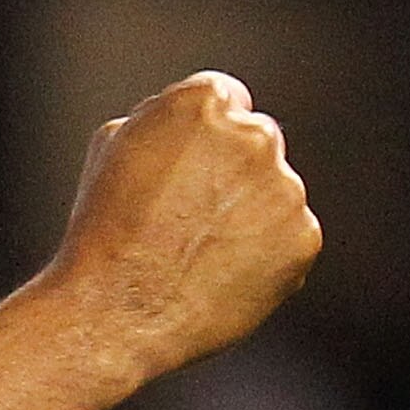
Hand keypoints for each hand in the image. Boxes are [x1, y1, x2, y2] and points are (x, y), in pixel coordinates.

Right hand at [48, 71, 320, 387]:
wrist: (118, 310)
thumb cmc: (105, 231)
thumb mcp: (113, 147)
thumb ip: (162, 120)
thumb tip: (192, 125)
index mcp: (205, 102)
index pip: (225, 99)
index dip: (202, 136)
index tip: (188, 166)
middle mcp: (254, 136)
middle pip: (256, 142)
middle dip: (232, 171)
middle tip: (192, 216)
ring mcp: (286, 188)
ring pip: (275, 193)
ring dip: (250, 214)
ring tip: (199, 254)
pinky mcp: (304, 237)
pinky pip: (290, 238)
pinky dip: (267, 255)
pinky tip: (221, 275)